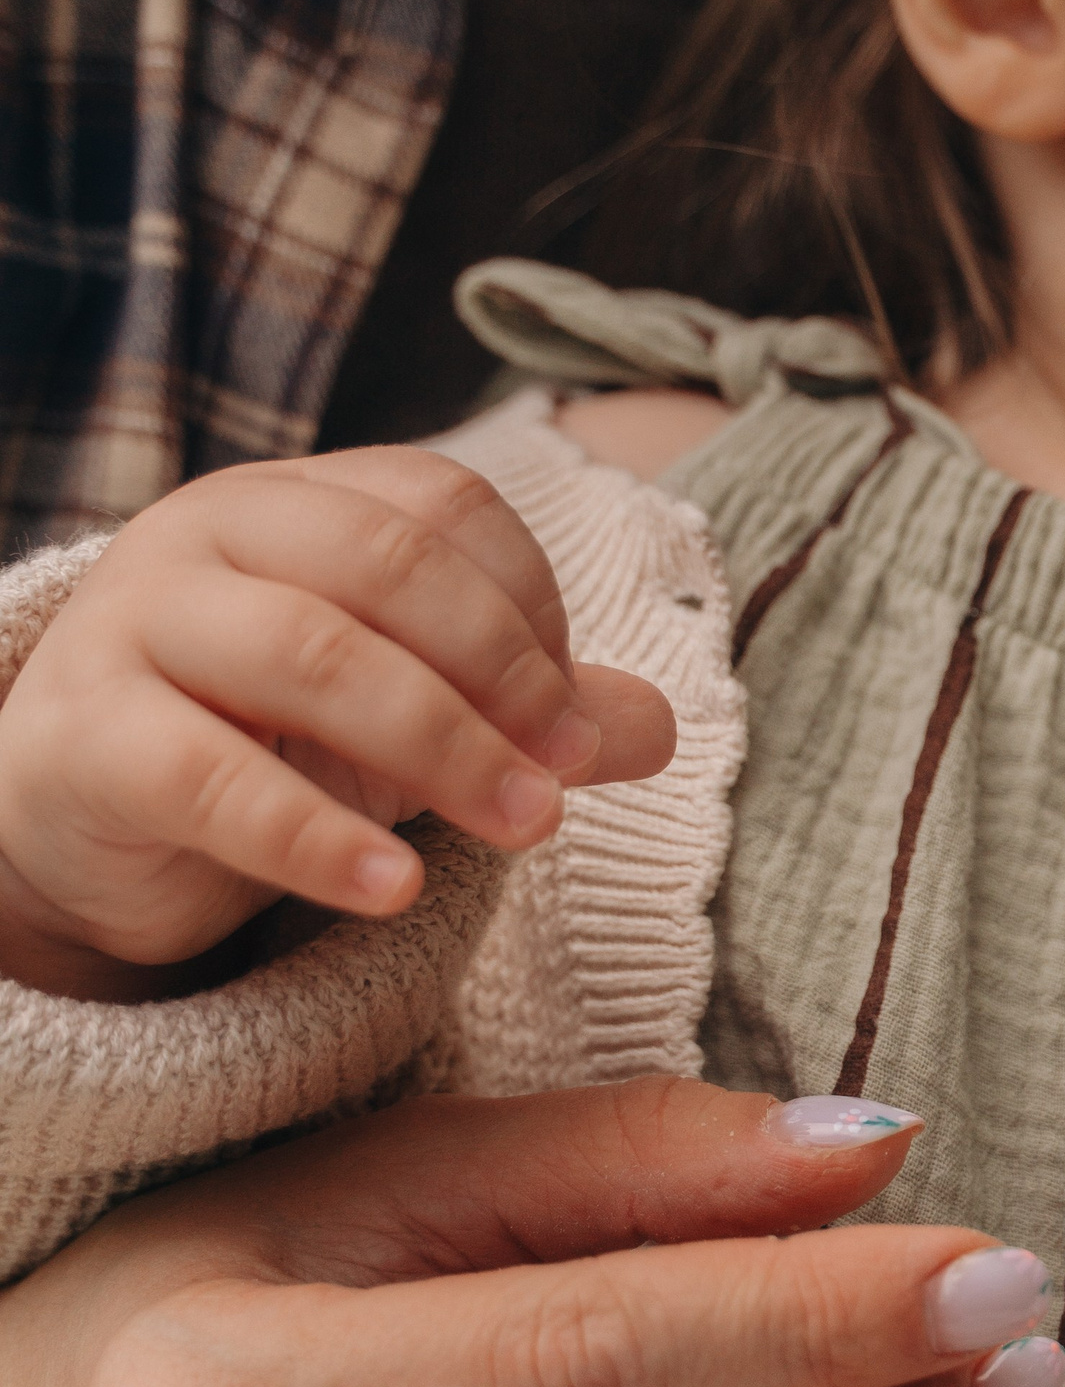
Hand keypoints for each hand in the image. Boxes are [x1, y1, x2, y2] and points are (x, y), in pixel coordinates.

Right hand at [0, 447, 675, 996]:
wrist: (85, 826)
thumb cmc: (269, 740)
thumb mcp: (417, 715)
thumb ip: (532, 713)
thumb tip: (658, 730)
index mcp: (300, 496)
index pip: (446, 508)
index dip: (532, 607)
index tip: (570, 719)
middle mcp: (209, 531)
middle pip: (389, 567)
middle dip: (504, 675)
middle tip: (569, 779)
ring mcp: (132, 624)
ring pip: (311, 655)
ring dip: (441, 748)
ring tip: (525, 829)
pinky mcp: (83, 739)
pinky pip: (208, 779)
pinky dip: (316, 837)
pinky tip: (395, 890)